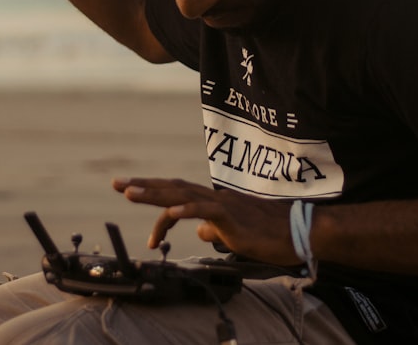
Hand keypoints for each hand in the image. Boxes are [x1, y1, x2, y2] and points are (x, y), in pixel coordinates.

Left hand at [112, 177, 300, 265]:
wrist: (300, 231)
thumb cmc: (271, 234)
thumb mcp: (234, 233)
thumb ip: (214, 229)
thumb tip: (199, 232)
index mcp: (214, 201)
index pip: (177, 192)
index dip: (153, 191)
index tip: (130, 192)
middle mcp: (216, 198)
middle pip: (173, 187)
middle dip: (143, 186)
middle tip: (117, 184)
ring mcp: (224, 205)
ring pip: (183, 195)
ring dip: (155, 194)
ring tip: (130, 193)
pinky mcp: (234, 217)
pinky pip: (207, 211)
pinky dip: (186, 210)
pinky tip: (170, 212)